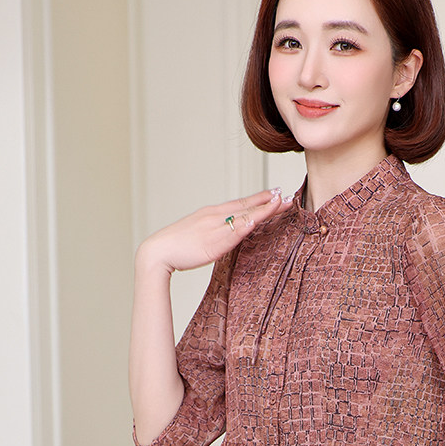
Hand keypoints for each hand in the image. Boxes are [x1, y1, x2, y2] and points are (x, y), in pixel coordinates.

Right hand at [137, 188, 291, 274]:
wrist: (157, 251)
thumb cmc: (177, 245)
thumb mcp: (200, 232)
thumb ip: (217, 230)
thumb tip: (231, 232)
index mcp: (212, 213)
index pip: (241, 203)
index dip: (260, 198)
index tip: (276, 193)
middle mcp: (214, 216)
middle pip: (246, 207)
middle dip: (268, 201)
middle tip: (287, 195)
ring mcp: (213, 228)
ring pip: (243, 217)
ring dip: (262, 210)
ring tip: (280, 203)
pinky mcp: (211, 243)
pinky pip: (230, 234)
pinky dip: (243, 226)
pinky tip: (255, 221)